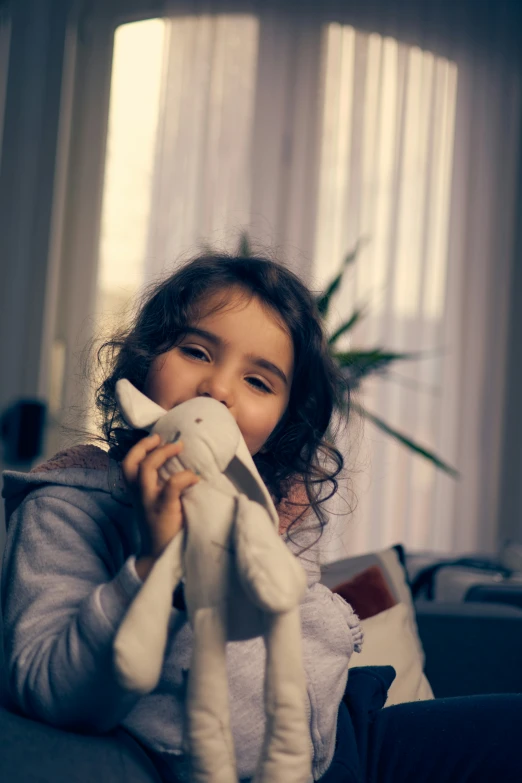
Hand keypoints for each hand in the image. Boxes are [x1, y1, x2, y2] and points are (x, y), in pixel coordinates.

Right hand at [121, 433, 199, 574]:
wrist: (160, 557)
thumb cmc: (164, 528)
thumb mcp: (156, 504)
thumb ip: (161, 487)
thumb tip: (181, 464)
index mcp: (137, 493)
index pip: (127, 465)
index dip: (138, 448)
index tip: (154, 439)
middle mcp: (139, 495)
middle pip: (131, 463)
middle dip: (145, 446)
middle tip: (163, 438)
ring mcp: (149, 502)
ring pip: (146, 469)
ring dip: (162, 454)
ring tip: (179, 447)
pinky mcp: (163, 510)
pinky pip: (171, 486)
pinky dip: (184, 477)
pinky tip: (195, 478)